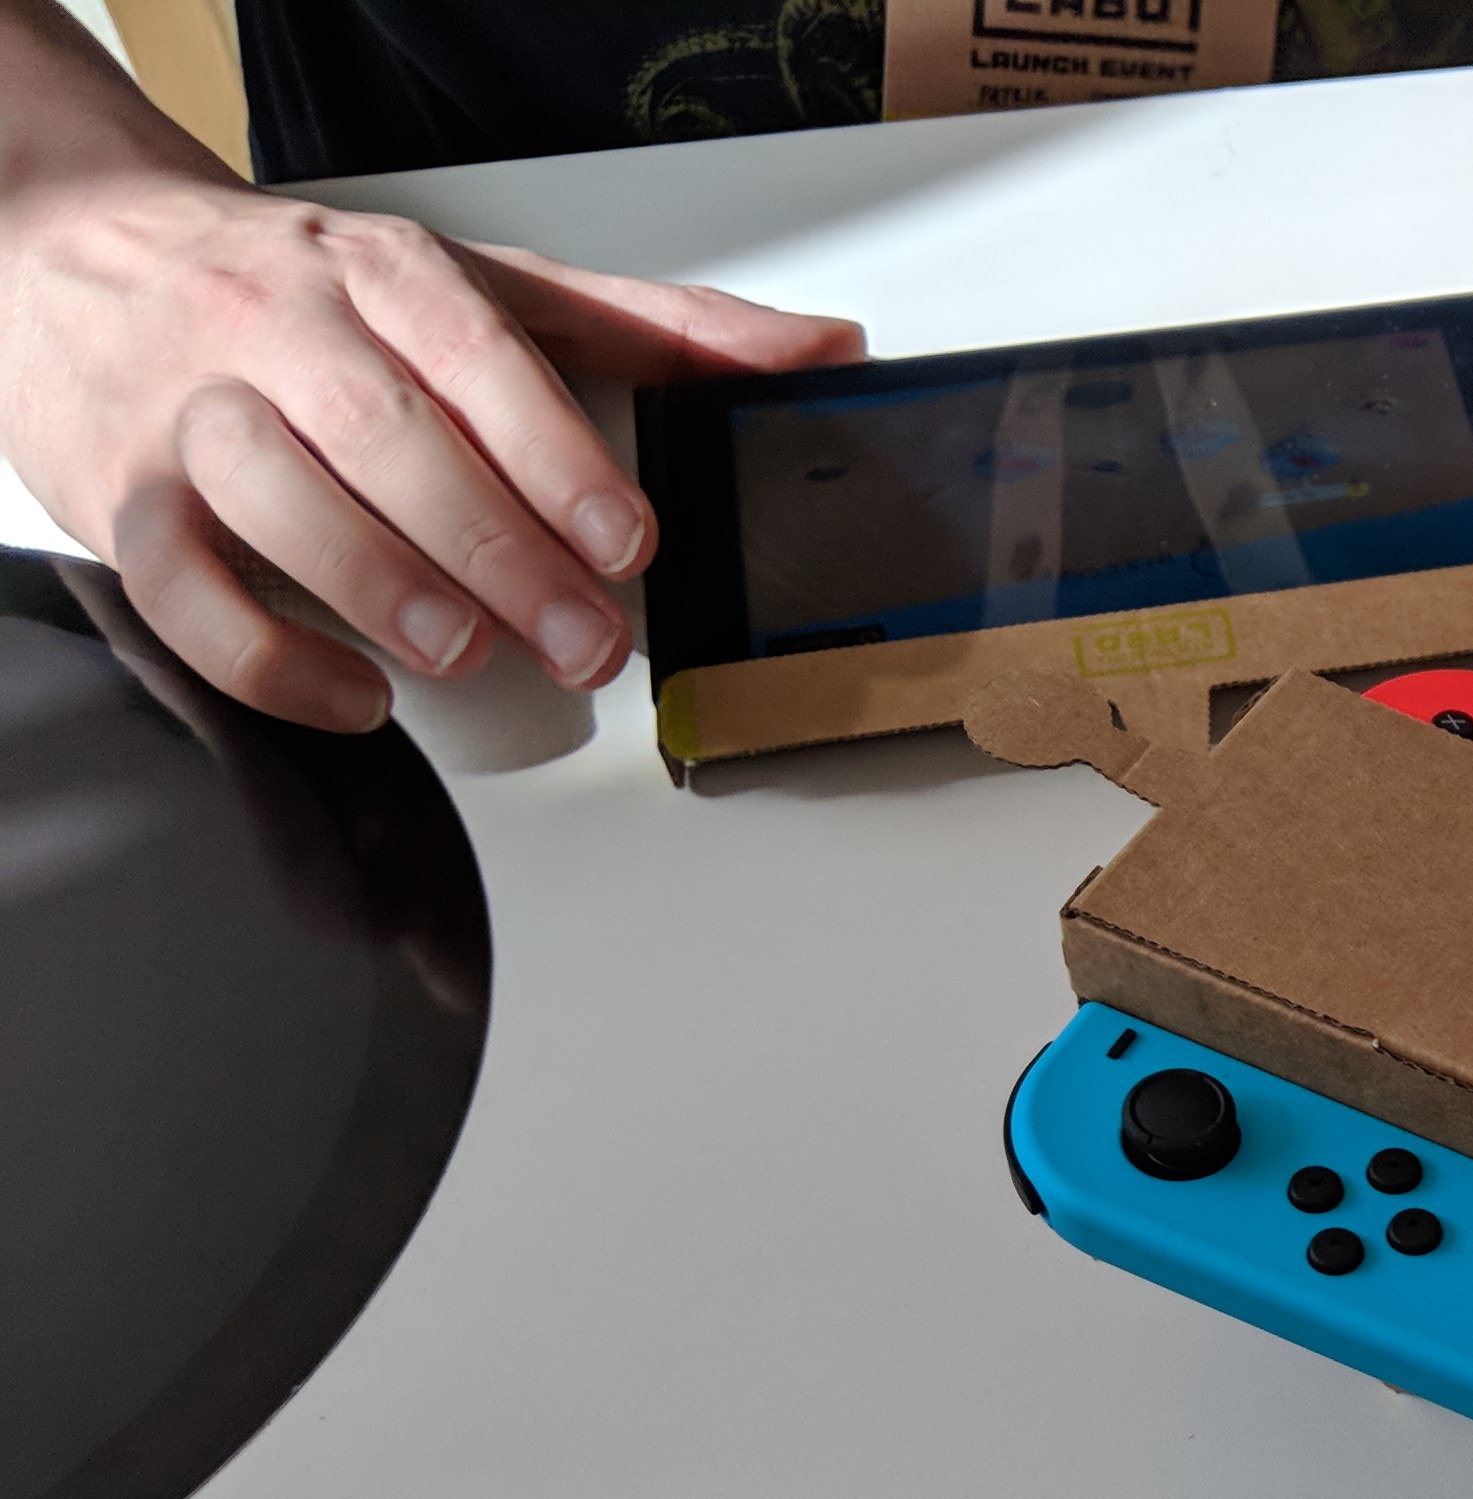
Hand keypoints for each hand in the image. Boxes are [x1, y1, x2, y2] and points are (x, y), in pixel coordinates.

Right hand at [0, 120, 860, 729]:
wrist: (82, 252)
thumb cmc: (312, 294)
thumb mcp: (486, 287)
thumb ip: (653, 327)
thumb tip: (814, 349)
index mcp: (382, 275)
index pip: (475, 357)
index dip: (554, 455)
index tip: (626, 542)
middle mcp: (280, 329)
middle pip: (386, 435)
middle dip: (495, 547)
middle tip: (582, 640)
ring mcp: (192, 412)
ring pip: (274, 492)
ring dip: (379, 585)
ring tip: (465, 654)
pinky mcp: (122, 494)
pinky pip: (177, 583)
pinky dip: (264, 654)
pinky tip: (356, 696)